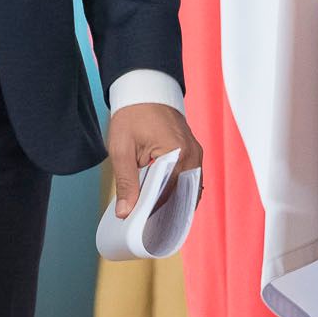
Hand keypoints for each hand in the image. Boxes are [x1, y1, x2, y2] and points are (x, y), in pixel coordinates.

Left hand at [107, 102, 202, 216]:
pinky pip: (188, 179)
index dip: (154, 211)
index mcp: (178, 153)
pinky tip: (161, 200)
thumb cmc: (132, 116)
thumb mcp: (121, 149)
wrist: (144, 91)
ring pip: (187, 189)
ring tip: (152, 216)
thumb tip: (125, 212)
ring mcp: (196, 154)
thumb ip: (126, 182)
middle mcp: (193, 155)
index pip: (169, 193)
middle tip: (145, 225)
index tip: (140, 225)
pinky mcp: (193, 153)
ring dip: (172, 201)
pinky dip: (176, 190)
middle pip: (181, 194)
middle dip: (164, 210)